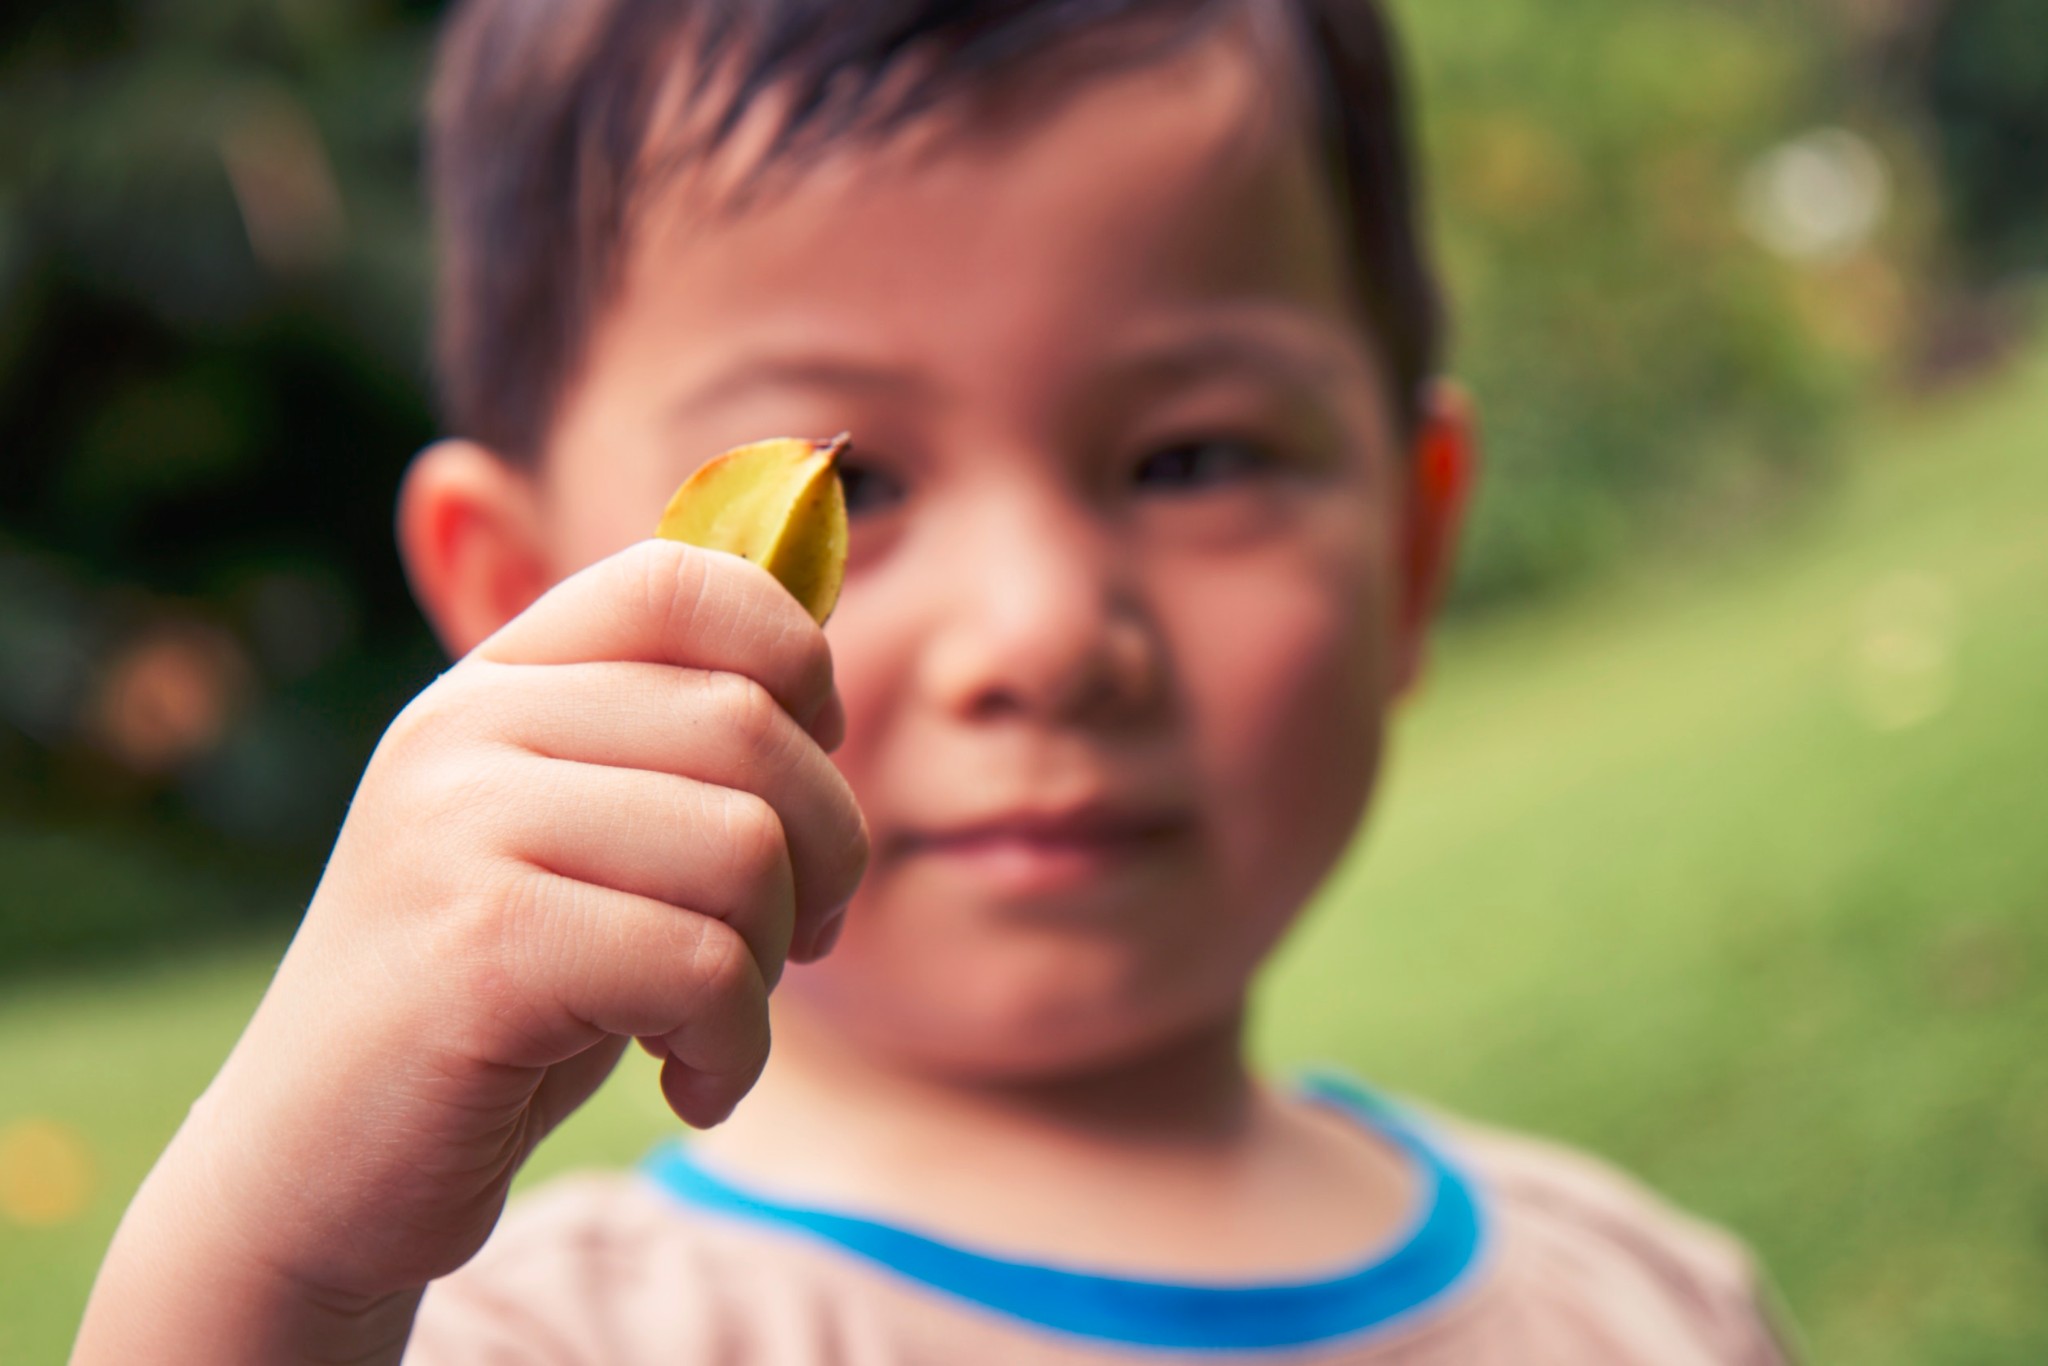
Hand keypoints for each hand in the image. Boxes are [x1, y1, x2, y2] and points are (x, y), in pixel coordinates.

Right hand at [74, 539, 866, 1360]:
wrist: (313, 1173)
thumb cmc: (499, 1002)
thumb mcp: (582, 843)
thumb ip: (669, 747)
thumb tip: (823, 649)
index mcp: (496, 682)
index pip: (686, 581)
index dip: (796, 664)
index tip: (806, 775)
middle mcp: (465, 729)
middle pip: (750, 724)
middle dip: (826, 851)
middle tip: (796, 941)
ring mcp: (457, 828)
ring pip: (742, 845)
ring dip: (773, 963)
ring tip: (717, 1025)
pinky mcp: (477, 948)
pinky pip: (700, 966)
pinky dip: (734, 1045)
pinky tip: (692, 1083)